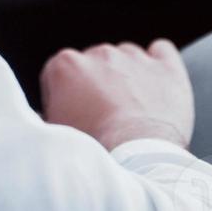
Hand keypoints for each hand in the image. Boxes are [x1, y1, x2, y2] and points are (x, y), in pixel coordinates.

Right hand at [39, 39, 194, 150]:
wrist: (136, 160)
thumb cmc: (94, 150)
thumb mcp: (55, 134)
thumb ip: (47, 115)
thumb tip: (46, 117)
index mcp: (66, 66)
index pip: (59, 74)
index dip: (64, 97)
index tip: (72, 117)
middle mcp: (99, 53)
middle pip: (94, 64)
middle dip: (96, 86)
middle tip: (102, 119)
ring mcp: (135, 57)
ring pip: (126, 58)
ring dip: (126, 76)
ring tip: (131, 111)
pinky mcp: (166, 66)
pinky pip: (161, 50)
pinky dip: (158, 65)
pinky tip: (156, 85)